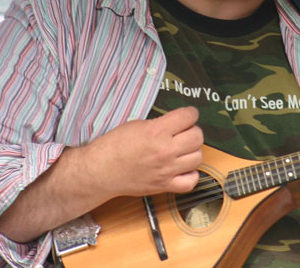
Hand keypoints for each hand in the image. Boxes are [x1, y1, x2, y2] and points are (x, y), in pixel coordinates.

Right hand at [81, 106, 203, 200]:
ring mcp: (166, 170)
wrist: (101, 171)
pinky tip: (183, 168)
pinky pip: (191, 181)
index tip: (188, 115)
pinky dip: (191, 174)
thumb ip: (160, 124)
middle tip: (184, 132)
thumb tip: (177, 124)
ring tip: (183, 150)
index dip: (191, 113)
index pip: (189, 116)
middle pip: (197, 137)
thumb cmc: (114, 146)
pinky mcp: (164, 185)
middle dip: (193, 131)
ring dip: (193, 151)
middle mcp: (165, 150)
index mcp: (157, 131)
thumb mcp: (137, 125)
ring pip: (197, 157)